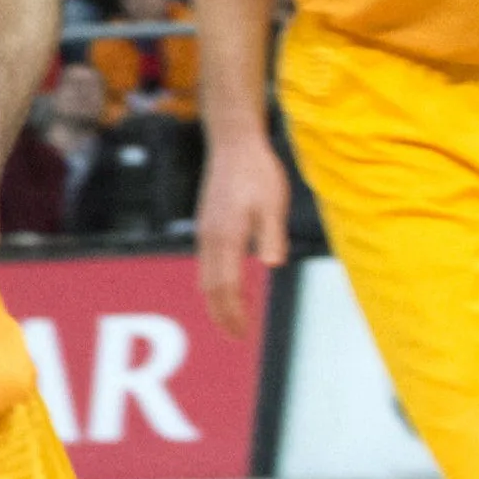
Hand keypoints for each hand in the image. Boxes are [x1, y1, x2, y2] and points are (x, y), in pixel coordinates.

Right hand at [193, 129, 287, 327]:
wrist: (234, 143)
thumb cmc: (258, 171)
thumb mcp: (274, 203)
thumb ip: (272, 235)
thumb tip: (272, 264)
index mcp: (226, 236)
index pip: (226, 286)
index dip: (233, 312)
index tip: (242, 332)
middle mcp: (210, 237)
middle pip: (210, 287)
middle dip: (221, 315)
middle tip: (235, 336)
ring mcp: (205, 231)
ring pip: (204, 276)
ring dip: (216, 301)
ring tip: (230, 318)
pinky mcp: (206, 224)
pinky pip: (205, 263)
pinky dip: (213, 283)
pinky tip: (224, 287)